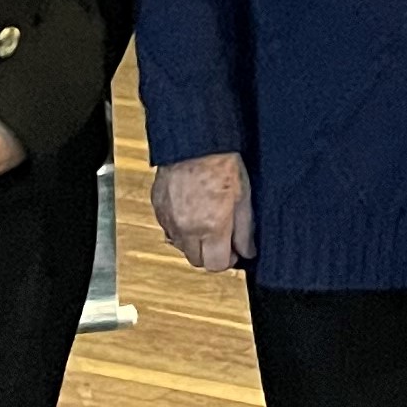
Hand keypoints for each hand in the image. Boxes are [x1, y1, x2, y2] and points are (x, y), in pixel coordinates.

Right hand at [152, 153, 253, 270]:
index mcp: (211, 227)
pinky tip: (192, 212)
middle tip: (221, 239)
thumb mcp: (243, 197)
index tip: (233, 252)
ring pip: (181, 247)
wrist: (194, 141)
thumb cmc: (220, 162)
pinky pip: (168, 229)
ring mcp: (169, 219)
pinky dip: (180, 228)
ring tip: (206, 222)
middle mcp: (187, 227)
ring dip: (194, 242)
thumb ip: (245, 230)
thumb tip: (247, 251)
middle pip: (196, 261)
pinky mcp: (159, 208)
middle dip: (210, 254)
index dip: (228, 260)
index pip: (216, 265)